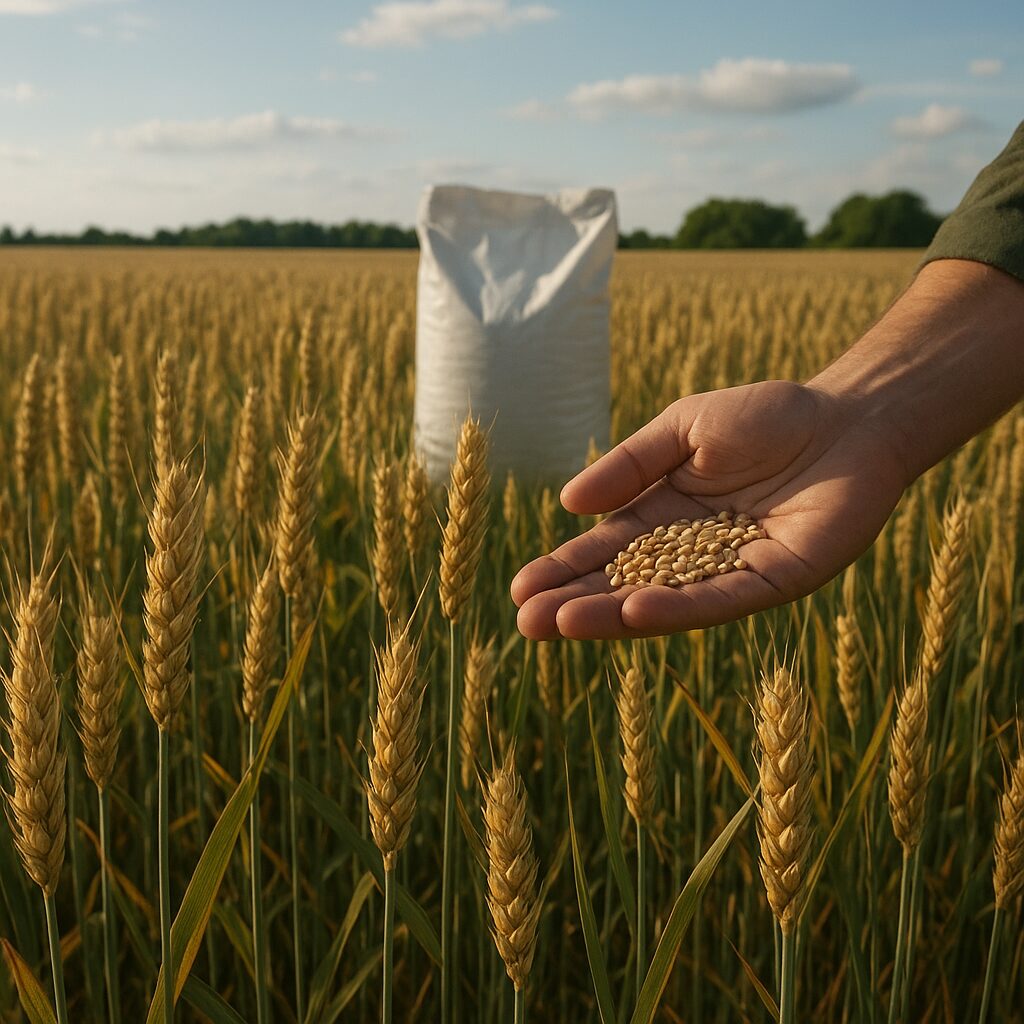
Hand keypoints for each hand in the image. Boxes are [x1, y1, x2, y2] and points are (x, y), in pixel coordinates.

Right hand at [511, 379, 907, 639]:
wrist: (849, 417)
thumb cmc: (766, 416)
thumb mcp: (681, 429)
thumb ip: (630, 465)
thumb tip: (568, 503)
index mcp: (665, 515)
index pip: (605, 550)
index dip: (563, 569)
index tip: (519, 589)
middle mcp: (692, 554)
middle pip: (624, 584)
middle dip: (575, 603)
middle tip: (525, 624)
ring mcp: (731, 572)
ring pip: (664, 601)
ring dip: (612, 615)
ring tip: (562, 623)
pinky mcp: (775, 581)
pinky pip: (720, 599)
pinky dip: (677, 607)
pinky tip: (634, 611)